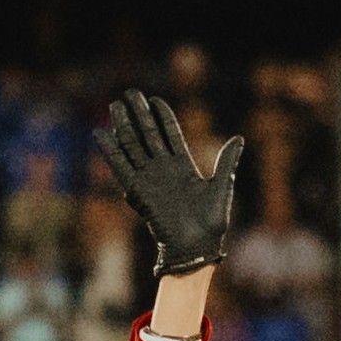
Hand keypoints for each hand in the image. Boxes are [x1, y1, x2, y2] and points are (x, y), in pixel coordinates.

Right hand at [99, 91, 247, 277]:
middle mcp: (163, 170)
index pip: (169, 134)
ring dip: (124, 125)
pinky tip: (101, 134)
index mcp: (182, 167)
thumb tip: (238, 139)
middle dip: (139, 113)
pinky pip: (121, 167)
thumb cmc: (211, 223)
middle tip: (130, 93)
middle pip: (147, 134)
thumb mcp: (222, 186)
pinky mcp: (137, 191)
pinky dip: (111, 151)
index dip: (162, 116)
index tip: (154, 99)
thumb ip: (226, 161)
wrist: (196, 247)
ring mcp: (149, 179)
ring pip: (133, 146)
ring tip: (115, 106)